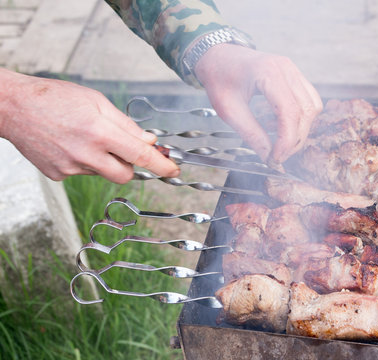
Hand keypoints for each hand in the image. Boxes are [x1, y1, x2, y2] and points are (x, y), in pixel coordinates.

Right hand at [0, 69, 179, 183]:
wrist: (13, 107)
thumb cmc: (55, 98)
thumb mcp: (96, 101)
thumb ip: (126, 124)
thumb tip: (149, 141)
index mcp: (99, 131)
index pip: (141, 155)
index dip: (161, 165)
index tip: (173, 170)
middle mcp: (86, 154)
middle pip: (126, 175)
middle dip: (130, 165)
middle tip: (121, 148)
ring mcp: (70, 167)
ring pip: (103, 173)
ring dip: (104, 160)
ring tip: (85, 138)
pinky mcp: (58, 174)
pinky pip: (83, 173)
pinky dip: (84, 161)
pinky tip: (70, 144)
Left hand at [195, 44, 322, 164]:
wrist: (218, 56)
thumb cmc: (219, 78)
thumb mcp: (228, 110)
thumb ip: (250, 133)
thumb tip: (268, 157)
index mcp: (268, 72)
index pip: (289, 111)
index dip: (287, 140)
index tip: (276, 158)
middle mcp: (286, 68)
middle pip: (306, 111)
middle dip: (295, 139)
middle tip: (277, 156)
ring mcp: (293, 70)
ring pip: (313, 107)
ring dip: (301, 130)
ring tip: (278, 141)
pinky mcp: (295, 76)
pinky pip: (310, 100)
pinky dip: (301, 118)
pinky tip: (280, 125)